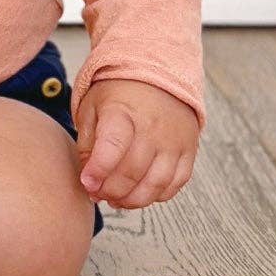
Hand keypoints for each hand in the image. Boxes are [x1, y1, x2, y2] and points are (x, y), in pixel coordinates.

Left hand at [74, 76, 199, 208]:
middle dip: (111, 190)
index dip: (98, 171)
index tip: (87, 183)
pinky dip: (156, 195)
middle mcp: (152, 127)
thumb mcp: (91, 109)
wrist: (157, 76)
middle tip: (98, 193)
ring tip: (116, 199)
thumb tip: (89, 182)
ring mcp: (174, 141)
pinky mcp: (189, 150)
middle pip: (133, 171)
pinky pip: (175, 183)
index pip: (112, 147)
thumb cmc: (118, 94)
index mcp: (122, 111)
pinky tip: (140, 192)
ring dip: (133, 200)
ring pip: (156, 184)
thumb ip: (87, 145)